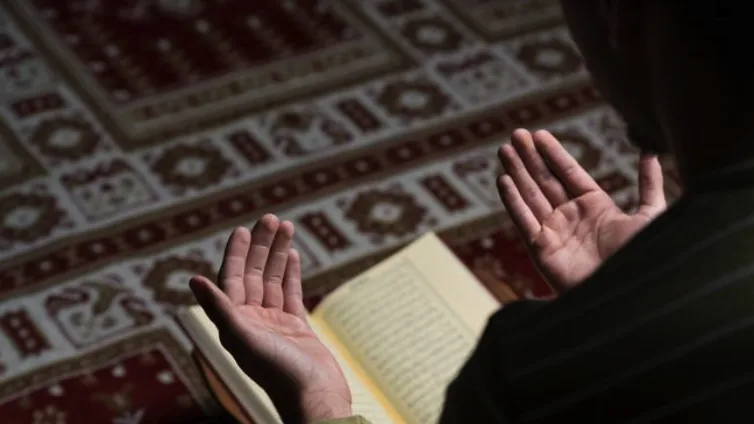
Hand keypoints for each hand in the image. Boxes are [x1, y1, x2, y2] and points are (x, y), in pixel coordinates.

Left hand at [189, 215, 350, 422]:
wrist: (314, 397)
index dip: (237, 253)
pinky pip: (291, 293)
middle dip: (262, 246)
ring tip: (286, 226)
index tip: (243, 229)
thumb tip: (193, 279)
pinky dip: (291, 273)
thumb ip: (219, 308)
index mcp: (235, 323)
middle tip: (271, 218)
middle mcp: (252, 321)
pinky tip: (292, 254)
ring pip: (274, 280)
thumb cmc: (278, 373)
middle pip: (254, 274)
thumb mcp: (244, 338)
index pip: (232, 279)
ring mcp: (275, 324)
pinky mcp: (296, 328)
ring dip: (278, 253)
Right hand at [497, 129, 665, 292]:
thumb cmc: (643, 259)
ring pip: (530, 195)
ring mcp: (555, 233)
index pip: (569, 173)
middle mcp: (572, 218)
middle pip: (545, 180)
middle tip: (516, 134)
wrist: (628, 296)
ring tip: (504, 149)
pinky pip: (523, 220)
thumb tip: (650, 151)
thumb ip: (648, 184)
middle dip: (530, 157)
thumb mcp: (650, 216)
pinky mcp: (541, 250)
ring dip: (517, 171)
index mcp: (596, 208)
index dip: (554, 153)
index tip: (539, 134)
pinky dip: (512, 200)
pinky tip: (504, 180)